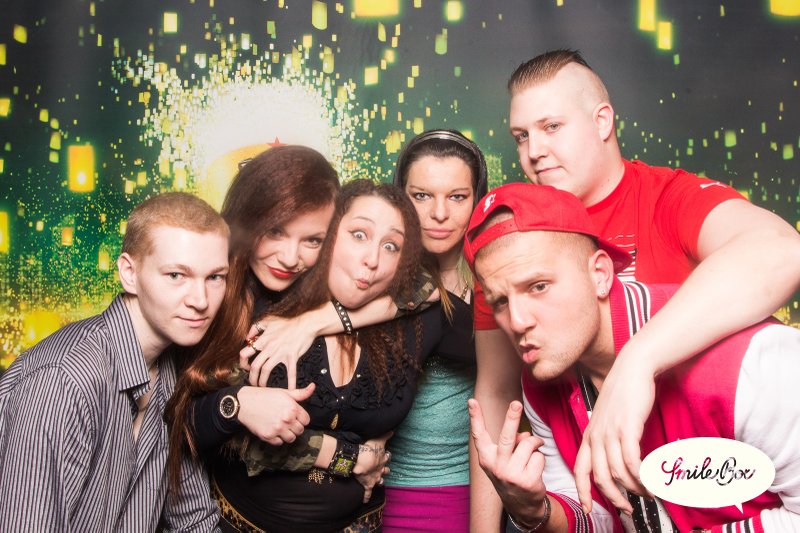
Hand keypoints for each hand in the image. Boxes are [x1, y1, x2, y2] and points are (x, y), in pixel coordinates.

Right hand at [236, 384, 314, 444]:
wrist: (244, 403)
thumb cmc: (264, 396)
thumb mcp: (283, 392)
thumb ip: (300, 393)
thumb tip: (313, 386)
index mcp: (293, 408)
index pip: (306, 420)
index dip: (301, 418)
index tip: (294, 417)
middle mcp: (287, 419)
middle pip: (300, 430)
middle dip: (295, 426)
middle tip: (286, 422)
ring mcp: (277, 429)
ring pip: (291, 438)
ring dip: (288, 434)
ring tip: (281, 427)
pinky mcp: (268, 436)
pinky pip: (279, 443)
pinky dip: (277, 438)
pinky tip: (273, 430)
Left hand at [239, 312, 318, 388]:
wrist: (306, 323)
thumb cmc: (288, 322)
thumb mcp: (268, 320)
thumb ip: (255, 328)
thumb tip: (247, 337)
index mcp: (263, 339)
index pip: (245, 353)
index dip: (242, 362)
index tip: (245, 367)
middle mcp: (269, 347)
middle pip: (255, 366)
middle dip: (251, 377)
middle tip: (252, 383)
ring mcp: (280, 353)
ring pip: (266, 370)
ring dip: (262, 381)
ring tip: (262, 386)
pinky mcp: (292, 357)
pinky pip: (291, 373)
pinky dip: (290, 383)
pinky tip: (290, 391)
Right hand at [353, 432, 392, 502]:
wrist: (360, 460)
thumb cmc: (369, 449)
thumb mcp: (378, 440)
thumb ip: (385, 435)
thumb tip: (393, 430)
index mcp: (382, 460)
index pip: (386, 458)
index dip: (386, 457)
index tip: (386, 455)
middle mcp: (380, 471)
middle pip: (385, 472)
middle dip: (384, 471)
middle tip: (384, 471)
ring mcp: (374, 479)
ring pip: (379, 483)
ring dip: (378, 483)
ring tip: (378, 483)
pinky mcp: (367, 485)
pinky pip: (367, 494)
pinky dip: (366, 497)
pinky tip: (365, 501)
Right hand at [468, 399, 548, 525]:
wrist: (521, 504)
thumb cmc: (511, 473)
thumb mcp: (504, 459)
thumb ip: (511, 443)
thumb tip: (525, 435)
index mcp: (486, 458)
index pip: (479, 435)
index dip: (475, 417)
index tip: (472, 401)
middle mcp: (497, 467)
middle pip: (507, 437)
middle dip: (512, 418)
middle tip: (517, 404)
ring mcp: (512, 475)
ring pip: (529, 444)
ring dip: (535, 444)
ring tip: (533, 451)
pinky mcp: (528, 481)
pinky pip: (539, 456)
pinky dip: (540, 459)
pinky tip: (535, 468)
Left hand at [573, 347, 653, 513]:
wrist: (632, 369)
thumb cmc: (623, 394)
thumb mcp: (606, 418)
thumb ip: (606, 439)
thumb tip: (614, 461)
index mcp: (589, 435)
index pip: (579, 469)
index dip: (582, 492)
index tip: (587, 509)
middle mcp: (596, 436)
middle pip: (600, 478)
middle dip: (614, 498)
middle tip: (627, 509)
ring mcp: (610, 432)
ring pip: (618, 472)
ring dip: (634, 488)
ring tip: (647, 494)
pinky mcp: (627, 428)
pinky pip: (632, 460)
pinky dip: (641, 476)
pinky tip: (650, 481)